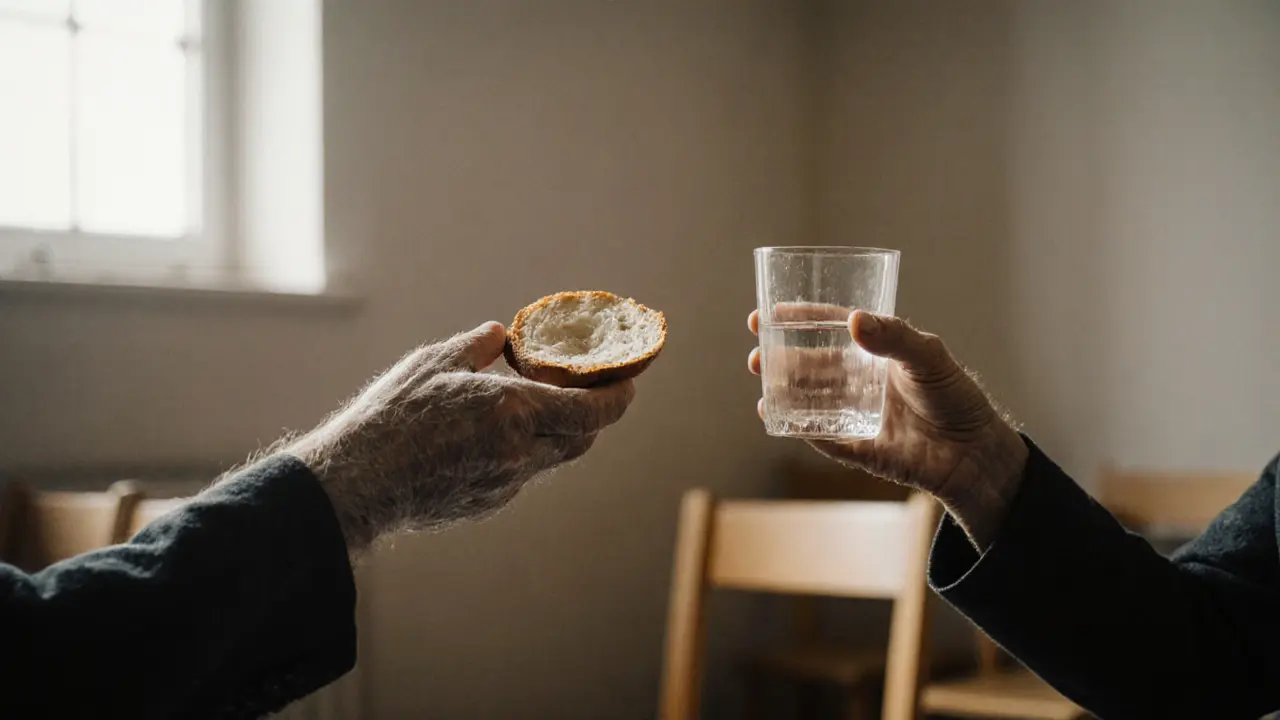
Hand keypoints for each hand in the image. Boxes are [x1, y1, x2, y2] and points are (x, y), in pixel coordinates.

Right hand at [289, 322, 634, 556]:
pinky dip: (522, 452)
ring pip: (550, 458)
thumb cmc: (392, 416)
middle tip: (587, 391)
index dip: (618, 398)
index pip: (593, 411)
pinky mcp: (487, 503)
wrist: (358, 481)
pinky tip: (492, 437)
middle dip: (591, 415)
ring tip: (534, 408)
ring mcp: (505, 484)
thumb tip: (501, 334)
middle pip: (581, 438)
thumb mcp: (434, 363)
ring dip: (554, 434)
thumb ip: (477, 347)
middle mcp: (520, 452)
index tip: (629, 383)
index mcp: (514, 411)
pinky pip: (520, 474)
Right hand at [748, 305, 1027, 548]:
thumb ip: (894, 337)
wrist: (977, 452)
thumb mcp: (930, 356)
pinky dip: (802, 431)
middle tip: (755, 357)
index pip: (829, 329)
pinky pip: (825, 440)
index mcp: (875, 353)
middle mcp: (861, 382)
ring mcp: (857, 416)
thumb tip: (854, 322)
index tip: (765, 316)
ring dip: (783, 394)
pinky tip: (779, 420)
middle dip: (779, 361)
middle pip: (809, 367)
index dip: (797, 321)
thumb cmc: (957, 396)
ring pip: (810, 402)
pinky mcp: (861, 450)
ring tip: (763, 387)